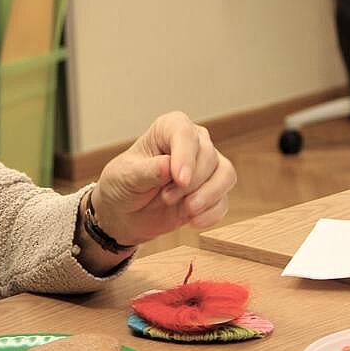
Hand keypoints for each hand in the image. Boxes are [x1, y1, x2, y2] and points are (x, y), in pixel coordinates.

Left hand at [92, 111, 235, 244]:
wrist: (125, 213)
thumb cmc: (123, 185)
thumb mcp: (126, 176)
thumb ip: (148, 171)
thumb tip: (168, 166)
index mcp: (168, 129)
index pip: (184, 133)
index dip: (185, 156)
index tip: (179, 179)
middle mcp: (193, 143)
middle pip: (209, 156)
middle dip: (190, 183)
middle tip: (166, 198)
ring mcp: (206, 167)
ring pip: (225, 175)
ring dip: (207, 196)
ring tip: (185, 210)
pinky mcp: (212, 192)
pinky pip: (223, 201)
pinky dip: (211, 214)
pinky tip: (192, 221)